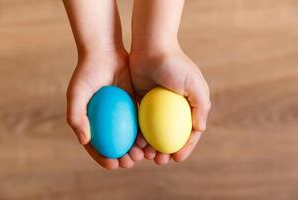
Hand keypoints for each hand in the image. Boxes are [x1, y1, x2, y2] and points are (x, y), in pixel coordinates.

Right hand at [66, 49, 143, 169]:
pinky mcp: (133, 104)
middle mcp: (106, 120)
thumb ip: (76, 116)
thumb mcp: (76, 93)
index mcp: (91, 121)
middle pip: (115, 145)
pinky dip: (144, 131)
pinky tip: (151, 139)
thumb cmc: (87, 71)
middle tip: (131, 161)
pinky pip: (139, 121)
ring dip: (136, 148)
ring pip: (129, 136)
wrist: (105, 51)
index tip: (113, 164)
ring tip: (143, 154)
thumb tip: (84, 141)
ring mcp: (120, 113)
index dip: (103, 159)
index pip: (96, 146)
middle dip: (123, 158)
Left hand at [129, 46, 210, 164]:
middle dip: (166, 151)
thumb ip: (201, 106)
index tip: (177, 159)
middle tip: (158, 160)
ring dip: (151, 146)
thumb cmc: (175, 64)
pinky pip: (141, 123)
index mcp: (188, 105)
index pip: (189, 132)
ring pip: (155, 133)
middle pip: (171, 136)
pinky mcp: (142, 102)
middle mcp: (173, 108)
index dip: (185, 148)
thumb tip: (200, 129)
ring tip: (146, 155)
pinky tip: (135, 143)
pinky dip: (139, 134)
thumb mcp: (194, 84)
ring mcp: (157, 106)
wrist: (151, 47)